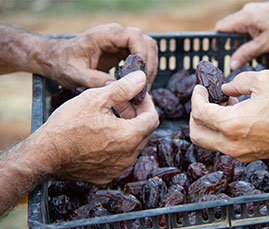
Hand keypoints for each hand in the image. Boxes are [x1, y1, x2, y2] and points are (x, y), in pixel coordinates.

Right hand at [36, 71, 158, 183]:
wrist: (44, 154)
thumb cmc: (67, 126)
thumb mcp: (96, 98)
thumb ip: (123, 88)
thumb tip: (142, 78)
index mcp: (130, 137)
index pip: (153, 117)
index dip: (147, 103)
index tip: (137, 95)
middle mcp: (129, 156)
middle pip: (144, 131)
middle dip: (136, 114)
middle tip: (121, 103)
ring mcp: (118, 168)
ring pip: (133, 145)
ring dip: (127, 129)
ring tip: (109, 117)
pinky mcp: (107, 176)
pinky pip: (121, 157)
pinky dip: (118, 144)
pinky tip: (102, 135)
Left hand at [40, 23, 157, 88]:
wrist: (55, 59)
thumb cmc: (62, 64)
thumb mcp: (75, 74)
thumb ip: (94, 80)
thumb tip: (116, 87)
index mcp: (104, 35)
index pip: (134, 36)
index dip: (142, 54)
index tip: (140, 75)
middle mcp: (115, 35)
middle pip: (146, 43)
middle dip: (149, 65)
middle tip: (144, 87)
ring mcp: (120, 42)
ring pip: (147, 50)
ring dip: (148, 69)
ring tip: (142, 89)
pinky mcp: (122, 51)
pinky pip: (140, 58)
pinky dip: (142, 72)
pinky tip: (136, 86)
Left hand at [190, 70, 268, 161]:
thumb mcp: (264, 81)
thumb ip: (238, 81)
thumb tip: (225, 88)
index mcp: (231, 124)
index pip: (199, 112)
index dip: (196, 97)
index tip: (200, 89)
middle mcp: (231, 144)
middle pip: (196, 134)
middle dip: (195, 114)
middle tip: (205, 100)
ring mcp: (238, 153)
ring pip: (208, 142)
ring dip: (208, 123)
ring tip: (225, 105)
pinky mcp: (247, 156)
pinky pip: (223, 145)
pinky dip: (221, 131)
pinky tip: (236, 116)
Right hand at [215, 1, 268, 69]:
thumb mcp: (264, 45)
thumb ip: (246, 54)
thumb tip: (231, 64)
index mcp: (245, 17)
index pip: (221, 27)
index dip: (217, 40)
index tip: (218, 53)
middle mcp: (249, 11)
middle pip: (232, 29)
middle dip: (234, 45)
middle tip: (236, 58)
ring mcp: (258, 11)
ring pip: (244, 29)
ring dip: (246, 43)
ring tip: (253, 55)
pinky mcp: (266, 14)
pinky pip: (254, 26)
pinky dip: (255, 38)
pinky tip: (263, 47)